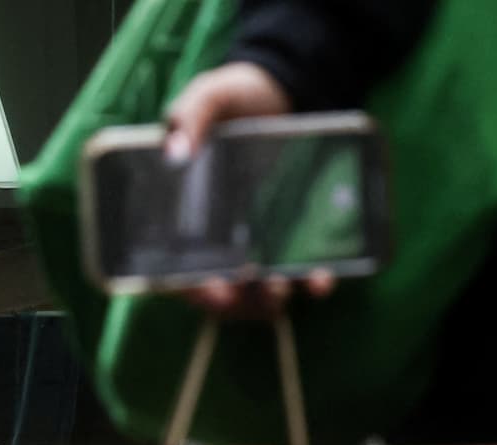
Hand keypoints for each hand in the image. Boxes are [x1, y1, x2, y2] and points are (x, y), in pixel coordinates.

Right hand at [163, 62, 337, 317]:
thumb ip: (189, 116)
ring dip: (271, 299)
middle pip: (222, 289)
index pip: (179, 267)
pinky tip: (321, 278)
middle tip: (253, 292)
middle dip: (238, 302)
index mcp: (187, 213)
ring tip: (283, 290)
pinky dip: (311, 281)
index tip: (215, 291)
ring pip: (259, 289)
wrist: (285, 90)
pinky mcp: (292, 236)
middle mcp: (220, 236)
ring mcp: (258, 240)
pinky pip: (300, 270)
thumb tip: (174, 151)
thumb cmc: (235, 97)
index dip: (194, 289)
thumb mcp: (209, 96)